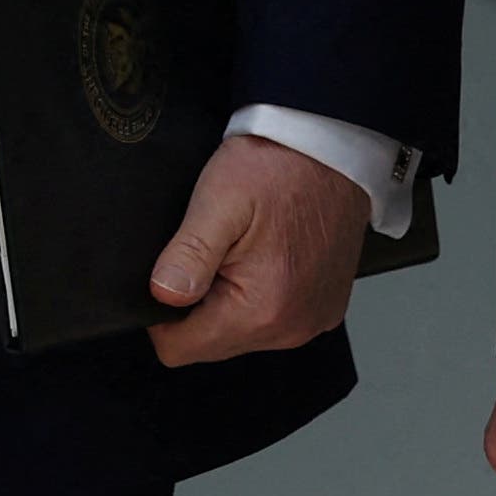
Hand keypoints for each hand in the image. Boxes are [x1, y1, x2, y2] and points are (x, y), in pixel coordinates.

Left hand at [145, 133, 370, 367]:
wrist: (333, 146)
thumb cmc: (280, 167)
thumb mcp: (219, 200)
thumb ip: (188, 254)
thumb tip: (161, 295)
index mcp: (262, 309)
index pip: (181, 348)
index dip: (162, 315)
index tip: (174, 272)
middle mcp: (293, 327)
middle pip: (212, 343)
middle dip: (201, 304)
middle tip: (216, 250)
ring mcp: (313, 319)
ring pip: (242, 332)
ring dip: (232, 299)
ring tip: (244, 247)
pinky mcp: (324, 307)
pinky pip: (275, 319)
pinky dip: (262, 294)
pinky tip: (269, 253)